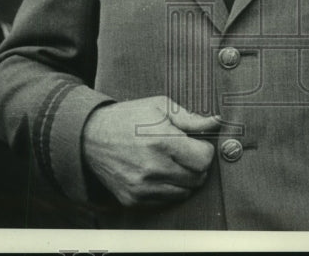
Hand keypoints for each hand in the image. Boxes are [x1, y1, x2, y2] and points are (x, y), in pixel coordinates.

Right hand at [82, 95, 219, 206]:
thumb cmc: (129, 117)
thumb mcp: (160, 107)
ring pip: (184, 192)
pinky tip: (159, 172)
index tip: (199, 144)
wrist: (90, 137)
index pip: (203, 159)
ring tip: (172, 161)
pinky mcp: (133, 200)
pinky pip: (166, 200)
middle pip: (197, 178)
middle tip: (186, 153)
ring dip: (185, 178)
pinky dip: (169, 188)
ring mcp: (141, 187)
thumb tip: (217, 123)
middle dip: (198, 165)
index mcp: (161, 140)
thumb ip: (191, 119)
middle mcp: (151, 167)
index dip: (206, 151)